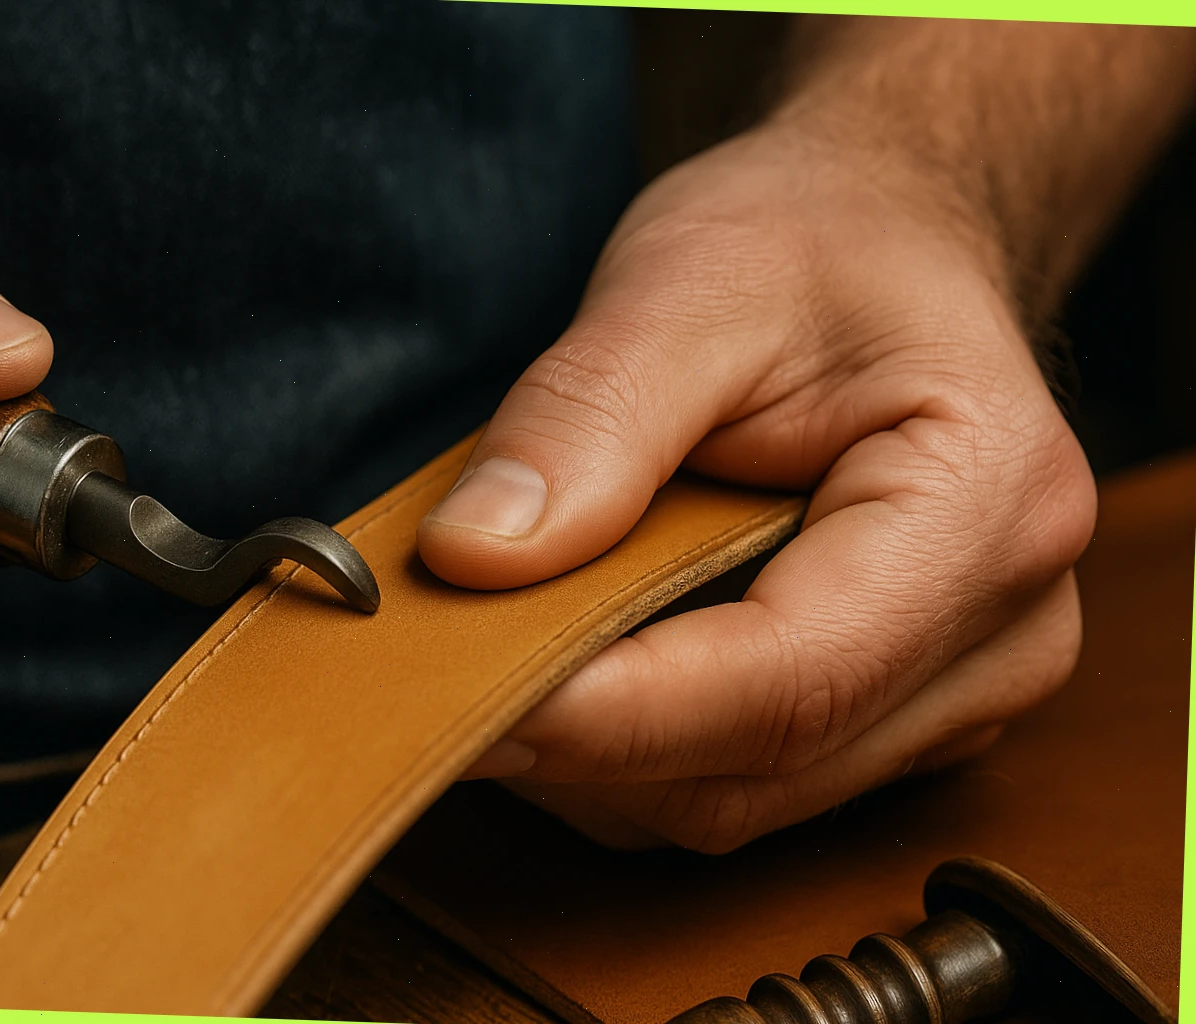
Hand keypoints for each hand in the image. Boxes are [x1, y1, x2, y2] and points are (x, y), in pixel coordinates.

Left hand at [417, 121, 1096, 851]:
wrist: (888, 244)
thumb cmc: (811, 243)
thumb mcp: (685, 283)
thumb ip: (584, 419)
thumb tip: (472, 559)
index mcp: (985, 504)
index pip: (786, 679)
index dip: (606, 714)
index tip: (452, 695)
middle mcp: (1003, 630)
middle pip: (756, 765)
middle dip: (578, 739)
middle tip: (432, 666)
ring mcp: (958, 690)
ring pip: (736, 798)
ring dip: (592, 752)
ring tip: (497, 642)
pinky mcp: (897, 713)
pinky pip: (738, 782)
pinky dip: (627, 746)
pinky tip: (568, 657)